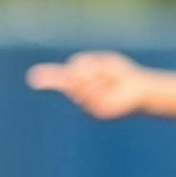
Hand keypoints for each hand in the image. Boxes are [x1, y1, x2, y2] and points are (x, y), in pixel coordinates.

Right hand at [26, 51, 148, 119]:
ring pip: (81, 85)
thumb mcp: (103, 64)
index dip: (48, 78)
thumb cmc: (123, 75)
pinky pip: (91, 94)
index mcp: (82, 85)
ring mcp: (89, 106)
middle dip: (86, 69)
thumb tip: (71, 73)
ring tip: (110, 81)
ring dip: (95, 77)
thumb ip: (85, 66)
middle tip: (103, 72)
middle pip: (72, 77)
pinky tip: (111, 89)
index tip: (33, 77)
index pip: (62, 80)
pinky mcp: (98, 112)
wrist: (142, 90)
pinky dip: (100, 87)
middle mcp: (83, 98)